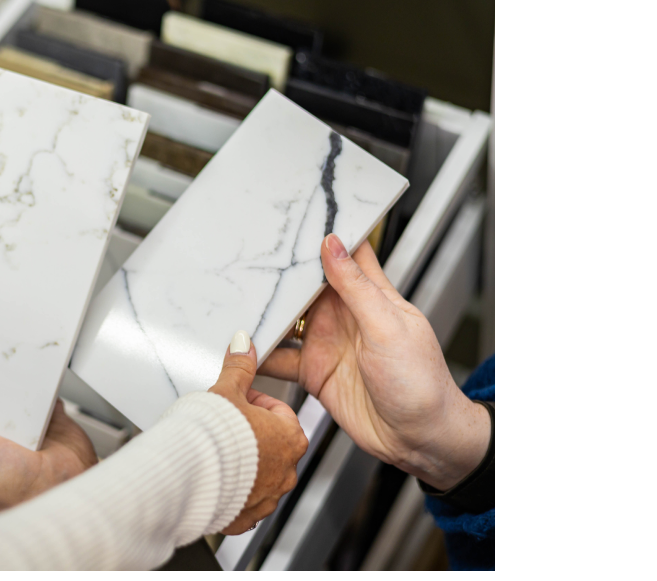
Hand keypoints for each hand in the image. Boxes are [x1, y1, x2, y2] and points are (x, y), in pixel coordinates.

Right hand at [209, 332, 308, 534]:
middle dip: (249, 433)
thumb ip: (239, 368)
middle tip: (223, 425)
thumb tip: (244, 344)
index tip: (235, 401)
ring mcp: (268, 496)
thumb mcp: (226, 392)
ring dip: (242, 462)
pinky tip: (213, 476)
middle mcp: (286, 470)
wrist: (185, 476)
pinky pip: (244, 499)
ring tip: (215, 451)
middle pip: (271, 442)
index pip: (279, 410)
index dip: (253, 402)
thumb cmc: (210, 436)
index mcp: (289, 437)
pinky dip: (232, 489)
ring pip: (259, 473)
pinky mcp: (248, 515)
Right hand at [259, 235, 489, 490]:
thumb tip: (333, 244)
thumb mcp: (388, 327)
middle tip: (246, 256)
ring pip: (285, 319)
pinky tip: (239, 346)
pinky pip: (277, 358)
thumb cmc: (422, 382)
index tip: (294, 216)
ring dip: (264, 311)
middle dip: (279, 272)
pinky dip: (257, 353)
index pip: (345, 252)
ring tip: (234, 298)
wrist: (420, 440)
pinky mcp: (311, 371)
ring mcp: (325, 342)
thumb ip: (357, 287)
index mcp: (369, 296)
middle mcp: (343, 315)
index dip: (322, 233)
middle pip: (304, 285)